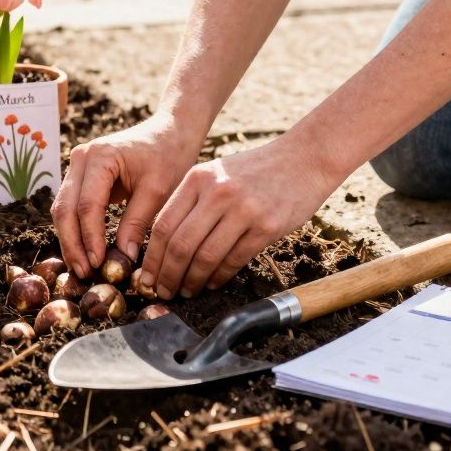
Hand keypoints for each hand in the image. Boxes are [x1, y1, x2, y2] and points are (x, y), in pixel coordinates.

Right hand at [51, 115, 199, 278]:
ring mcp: (78, 166)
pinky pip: (72, 206)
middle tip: (84, 273)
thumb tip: (123, 257)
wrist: (171, 132)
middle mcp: (81, 158)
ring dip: (70, 240)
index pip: (87, 205)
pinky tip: (84, 252)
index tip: (98, 264)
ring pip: (63, 209)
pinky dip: (76, 229)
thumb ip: (137, 222)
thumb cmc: (169, 156)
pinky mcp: (82, 176)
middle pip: (66, 208)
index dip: (90, 237)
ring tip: (82, 268)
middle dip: (73, 243)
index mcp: (100, 156)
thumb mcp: (158, 190)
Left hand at [139, 134, 341, 299]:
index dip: (152, 258)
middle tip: (163, 292)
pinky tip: (212, 283)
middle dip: (167, 275)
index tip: (147, 276)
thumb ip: (191, 201)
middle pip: (180, 245)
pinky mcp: (266, 227)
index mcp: (197, 178)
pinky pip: (234, 260)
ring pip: (205, 257)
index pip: (162, 226)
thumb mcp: (217, 172)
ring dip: (192, 281)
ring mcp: (243, 210)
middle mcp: (217, 192)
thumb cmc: (256, 170)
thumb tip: (164, 244)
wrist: (304, 159)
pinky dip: (218, 277)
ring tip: (187, 291)